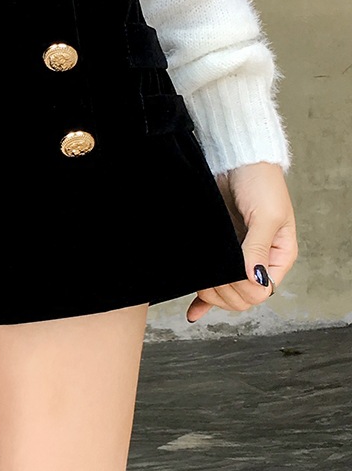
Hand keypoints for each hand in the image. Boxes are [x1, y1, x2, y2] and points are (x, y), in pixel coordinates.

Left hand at [185, 161, 297, 322]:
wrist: (234, 159)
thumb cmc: (259, 181)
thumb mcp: (266, 214)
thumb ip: (258, 248)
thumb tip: (254, 281)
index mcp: (277, 256)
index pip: (262, 292)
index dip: (242, 288)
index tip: (229, 271)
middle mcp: (257, 262)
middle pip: (242, 299)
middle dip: (225, 292)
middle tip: (211, 273)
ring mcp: (235, 259)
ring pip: (224, 294)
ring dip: (211, 292)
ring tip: (202, 279)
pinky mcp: (216, 252)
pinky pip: (211, 283)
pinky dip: (202, 300)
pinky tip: (193, 311)